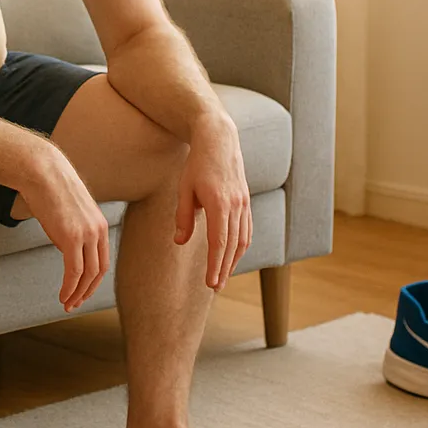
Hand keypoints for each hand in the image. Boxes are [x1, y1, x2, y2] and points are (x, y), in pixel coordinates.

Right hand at [19, 144, 110, 313]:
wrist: (42, 170)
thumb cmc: (50, 187)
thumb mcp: (68, 211)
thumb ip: (73, 230)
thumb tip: (67, 248)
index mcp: (99, 224)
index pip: (102, 260)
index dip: (94, 280)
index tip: (83, 291)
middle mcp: (98, 230)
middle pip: (99, 271)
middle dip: (87, 291)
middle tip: (75, 303)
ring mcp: (86, 234)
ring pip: (87, 274)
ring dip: (77, 293)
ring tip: (67, 304)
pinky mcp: (71, 237)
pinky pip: (73, 271)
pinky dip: (69, 287)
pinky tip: (62, 297)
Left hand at [174, 115, 250, 290]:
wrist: (219, 139)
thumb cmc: (197, 163)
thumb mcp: (184, 189)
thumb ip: (183, 217)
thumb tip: (179, 242)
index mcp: (219, 203)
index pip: (218, 243)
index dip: (215, 265)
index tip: (211, 283)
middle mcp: (236, 205)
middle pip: (232, 246)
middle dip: (224, 269)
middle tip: (216, 287)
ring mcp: (244, 203)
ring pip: (243, 239)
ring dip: (234, 260)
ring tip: (224, 276)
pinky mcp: (247, 201)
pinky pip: (247, 229)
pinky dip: (241, 245)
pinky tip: (233, 255)